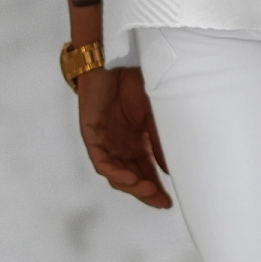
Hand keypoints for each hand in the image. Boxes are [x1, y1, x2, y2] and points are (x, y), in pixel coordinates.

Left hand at [76, 66, 172, 207]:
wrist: (114, 58)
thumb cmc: (134, 81)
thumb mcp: (154, 116)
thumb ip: (160, 143)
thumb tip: (169, 171)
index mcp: (138, 142)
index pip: (147, 172)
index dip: (157, 189)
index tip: (168, 203)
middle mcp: (121, 146)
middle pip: (132, 178)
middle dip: (146, 193)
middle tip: (160, 202)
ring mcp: (106, 142)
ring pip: (116, 175)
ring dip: (132, 186)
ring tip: (147, 191)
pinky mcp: (92, 135)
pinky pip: (101, 162)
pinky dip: (115, 173)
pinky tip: (129, 178)